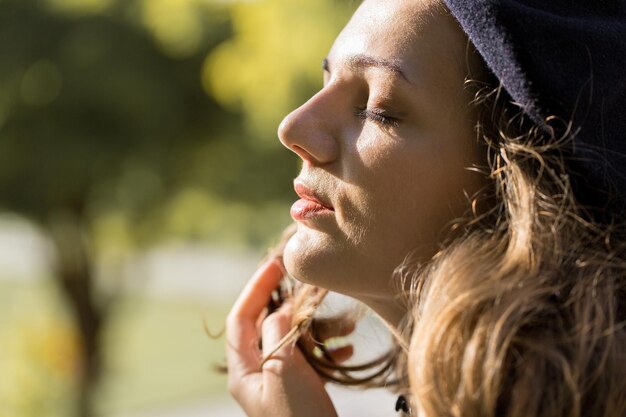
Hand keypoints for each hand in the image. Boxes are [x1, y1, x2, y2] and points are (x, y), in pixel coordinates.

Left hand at [226, 259, 338, 416]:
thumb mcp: (283, 370)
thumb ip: (277, 333)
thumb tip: (280, 309)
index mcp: (243, 370)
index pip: (240, 318)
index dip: (255, 288)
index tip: (275, 265)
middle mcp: (258, 374)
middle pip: (266, 325)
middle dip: (290, 305)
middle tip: (308, 285)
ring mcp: (279, 382)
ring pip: (292, 340)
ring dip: (315, 328)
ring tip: (342, 323)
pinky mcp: (300, 390)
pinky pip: (310, 359)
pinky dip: (326, 349)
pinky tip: (345, 349)